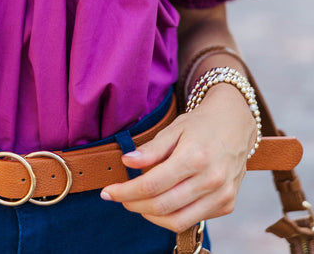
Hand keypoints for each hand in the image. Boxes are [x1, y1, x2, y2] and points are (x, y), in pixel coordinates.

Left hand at [101, 84, 256, 232]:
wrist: (235, 124)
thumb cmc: (201, 125)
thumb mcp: (174, 128)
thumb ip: (151, 149)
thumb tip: (127, 161)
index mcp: (195, 157)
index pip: (152, 184)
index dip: (125, 191)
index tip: (108, 192)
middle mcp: (211, 179)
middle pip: (162, 206)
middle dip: (134, 205)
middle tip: (120, 197)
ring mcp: (221, 195)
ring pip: (177, 221)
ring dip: (151, 217)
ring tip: (137, 203)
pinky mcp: (227, 204)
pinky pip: (193, 220)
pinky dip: (172, 216)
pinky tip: (162, 202)